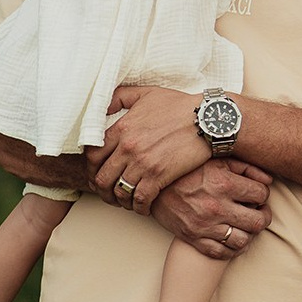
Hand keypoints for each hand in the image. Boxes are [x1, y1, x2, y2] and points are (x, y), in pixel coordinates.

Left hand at [86, 86, 209, 213]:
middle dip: (102, 190)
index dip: (91, 169)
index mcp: (121, 128)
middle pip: (101, 178)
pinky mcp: (159, 175)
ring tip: (126, 202)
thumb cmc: (180, 105)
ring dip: (120, 201)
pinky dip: (138, 207)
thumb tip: (101, 108)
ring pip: (119, 191)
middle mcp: (127, 147)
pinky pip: (140, 199)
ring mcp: (142, 163)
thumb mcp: (146, 93)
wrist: (209, 118)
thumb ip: (119, 97)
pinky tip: (143, 207)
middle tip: (109, 193)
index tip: (98, 174)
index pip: (92, 155)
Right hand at [151, 159, 272, 259]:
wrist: (155, 186)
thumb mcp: (218, 160)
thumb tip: (269, 180)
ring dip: (250, 234)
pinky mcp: (194, 239)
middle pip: (258, 222)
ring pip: (243, 241)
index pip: (262, 195)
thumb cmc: (190, 170)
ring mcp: (205, 226)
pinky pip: (222, 253)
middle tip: (259, 212)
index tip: (258, 194)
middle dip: (264, 216)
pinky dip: (233, 249)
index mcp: (224, 184)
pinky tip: (234, 238)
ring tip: (246, 225)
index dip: (264, 194)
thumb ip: (246, 167)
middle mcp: (216, 207)